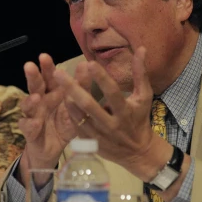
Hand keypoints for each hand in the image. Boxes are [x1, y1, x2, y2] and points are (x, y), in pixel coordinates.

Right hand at [16, 53, 76, 183]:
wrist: (52, 149)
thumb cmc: (64, 124)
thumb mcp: (76, 107)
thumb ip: (80, 88)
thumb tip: (86, 65)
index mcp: (52, 93)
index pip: (48, 77)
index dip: (46, 67)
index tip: (44, 56)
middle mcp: (40, 101)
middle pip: (34, 86)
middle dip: (32, 76)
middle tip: (30, 66)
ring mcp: (32, 116)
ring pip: (27, 105)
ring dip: (30, 101)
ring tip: (36, 97)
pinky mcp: (30, 132)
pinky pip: (28, 127)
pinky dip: (31, 125)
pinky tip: (36, 123)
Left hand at [52, 47, 167, 181]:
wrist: (137, 152)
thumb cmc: (140, 119)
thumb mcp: (144, 96)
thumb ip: (140, 73)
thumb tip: (141, 48)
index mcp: (125, 112)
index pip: (112, 93)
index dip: (102, 79)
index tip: (90, 63)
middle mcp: (111, 125)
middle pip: (89, 105)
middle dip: (73, 88)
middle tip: (58, 72)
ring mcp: (99, 135)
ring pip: (79, 116)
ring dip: (67, 99)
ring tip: (56, 82)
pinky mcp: (90, 142)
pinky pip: (76, 126)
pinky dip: (69, 112)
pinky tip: (61, 98)